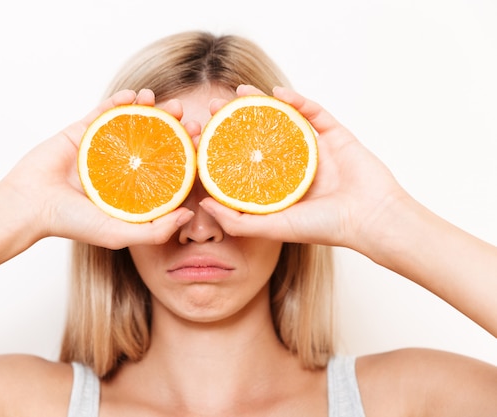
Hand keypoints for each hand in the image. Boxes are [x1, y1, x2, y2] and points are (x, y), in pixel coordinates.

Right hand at [0, 89, 193, 249]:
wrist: (30, 205)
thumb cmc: (72, 223)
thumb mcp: (120, 234)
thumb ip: (155, 230)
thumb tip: (189, 214)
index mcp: (132, 188)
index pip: (166, 168)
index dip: (185, 154)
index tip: (201, 142)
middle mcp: (121, 166)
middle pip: (154, 141)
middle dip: (174, 126)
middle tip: (189, 116)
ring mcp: (102, 147)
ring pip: (132, 122)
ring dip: (150, 108)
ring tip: (162, 101)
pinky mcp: (83, 131)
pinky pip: (104, 110)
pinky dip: (119, 100)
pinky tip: (134, 95)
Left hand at [199, 85, 409, 251]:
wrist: (372, 218)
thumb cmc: (325, 227)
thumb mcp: (274, 228)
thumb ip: (238, 221)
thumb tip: (204, 204)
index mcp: (278, 186)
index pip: (244, 162)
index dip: (222, 147)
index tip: (202, 135)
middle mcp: (293, 166)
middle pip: (259, 136)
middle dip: (234, 120)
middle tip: (213, 107)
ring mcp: (315, 149)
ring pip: (284, 119)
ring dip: (261, 103)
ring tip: (238, 91)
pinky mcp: (336, 135)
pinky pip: (314, 112)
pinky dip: (297, 100)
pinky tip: (277, 92)